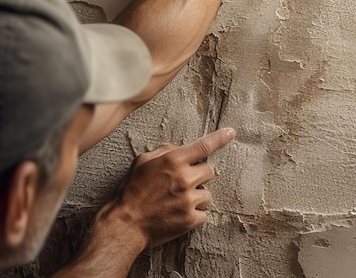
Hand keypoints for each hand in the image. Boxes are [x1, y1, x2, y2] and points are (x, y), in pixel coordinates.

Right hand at [101, 128, 235, 248]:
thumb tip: (179, 148)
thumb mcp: (143, 161)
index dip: (220, 138)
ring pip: (207, 194)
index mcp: (173, 160)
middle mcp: (184, 178)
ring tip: (177, 201)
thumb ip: (165, 151)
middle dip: (200, 175)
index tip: (231, 133)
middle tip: (184, 182)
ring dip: (197, 196)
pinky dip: (194, 214)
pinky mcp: (190, 220)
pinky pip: (203, 213)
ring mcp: (188, 200)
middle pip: (210, 171)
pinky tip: (179, 214)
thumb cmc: (130, 190)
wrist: (124, 224)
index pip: (204, 146)